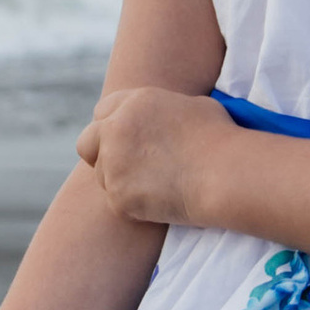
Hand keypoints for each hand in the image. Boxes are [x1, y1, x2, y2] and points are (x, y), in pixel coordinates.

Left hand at [76, 82, 227, 228]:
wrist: (223, 173)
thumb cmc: (219, 138)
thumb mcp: (193, 106)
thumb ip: (164, 111)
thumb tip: (164, 119)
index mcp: (133, 103)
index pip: (102, 112)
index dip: (113, 127)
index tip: (125, 141)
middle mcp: (115, 130)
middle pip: (86, 143)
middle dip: (99, 154)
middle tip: (122, 167)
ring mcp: (113, 164)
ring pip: (103, 177)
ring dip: (121, 182)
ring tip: (157, 186)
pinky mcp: (118, 197)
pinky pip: (118, 203)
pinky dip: (135, 205)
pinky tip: (161, 202)